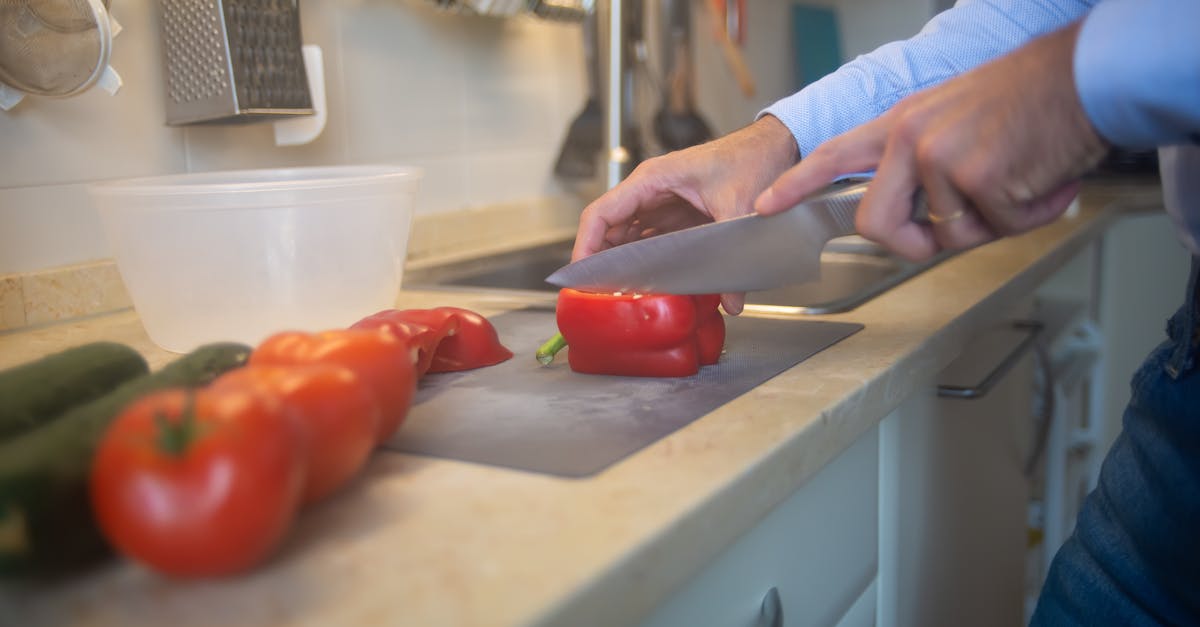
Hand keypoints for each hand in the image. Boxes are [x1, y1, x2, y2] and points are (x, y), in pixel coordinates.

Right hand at [573, 115, 798, 313]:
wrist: (773, 146)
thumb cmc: (751, 158)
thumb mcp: (740, 206)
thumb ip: (732, 251)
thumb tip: (732, 302)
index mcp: (653, 180)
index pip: (602, 213)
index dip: (586, 245)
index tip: (581, 274)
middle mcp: (650, 191)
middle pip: (608, 229)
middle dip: (599, 261)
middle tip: (595, 294)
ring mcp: (660, 203)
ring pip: (625, 237)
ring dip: (619, 264)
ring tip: (615, 294)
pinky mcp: (674, 216)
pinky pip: (648, 241)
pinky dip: (641, 261)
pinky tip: (643, 283)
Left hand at [754, 21, 1109, 260]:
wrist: (1084, 78)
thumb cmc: (1031, 100)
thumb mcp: (958, 120)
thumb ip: (926, 164)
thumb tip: (926, 218)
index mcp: (903, 123)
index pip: (834, 154)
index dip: (797, 183)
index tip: (765, 206)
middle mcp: (911, 138)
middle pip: (878, 224)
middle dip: (914, 243)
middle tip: (956, 228)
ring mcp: (939, 157)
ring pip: (948, 234)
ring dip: (992, 222)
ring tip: (1019, 180)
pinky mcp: (975, 178)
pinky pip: (995, 229)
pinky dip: (1029, 215)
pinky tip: (1042, 178)